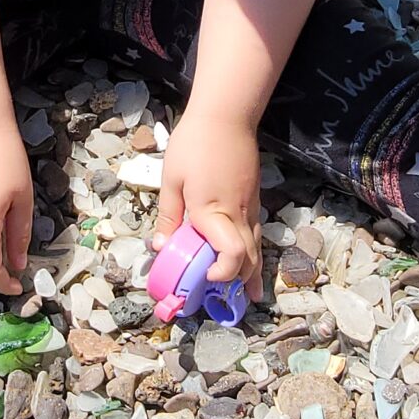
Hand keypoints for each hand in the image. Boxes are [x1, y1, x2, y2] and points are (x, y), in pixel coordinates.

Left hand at [156, 107, 261, 296]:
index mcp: (213, 211)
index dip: (222, 274)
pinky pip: (256, 233)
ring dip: (252, 273)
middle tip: (230, 302)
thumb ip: (168, 216)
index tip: (206, 279)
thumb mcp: (171, 180)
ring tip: (248, 294)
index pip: (230, 255)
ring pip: (256, 248)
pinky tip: (249, 260)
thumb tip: (161, 247)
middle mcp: (237, 214)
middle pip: (248, 259)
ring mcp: (250, 207)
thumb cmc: (194, 144)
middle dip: (239, 283)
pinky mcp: (253, 199)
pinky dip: (253, 252)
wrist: (226, 115)